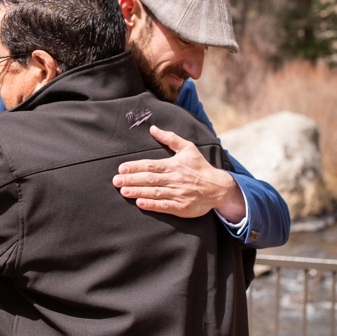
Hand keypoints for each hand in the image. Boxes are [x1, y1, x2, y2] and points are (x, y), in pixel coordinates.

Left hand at [113, 128, 245, 222]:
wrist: (220, 188)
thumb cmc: (200, 167)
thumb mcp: (188, 149)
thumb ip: (170, 138)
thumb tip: (153, 128)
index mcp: (174, 165)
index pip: (151, 165)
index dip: (135, 167)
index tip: (121, 168)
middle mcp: (175, 179)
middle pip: (150, 179)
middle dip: (132, 179)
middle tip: (116, 181)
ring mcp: (179, 194)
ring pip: (155, 192)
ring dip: (138, 192)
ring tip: (123, 191)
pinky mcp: (183, 207)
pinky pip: (165, 206)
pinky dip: (152, 205)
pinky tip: (140, 203)